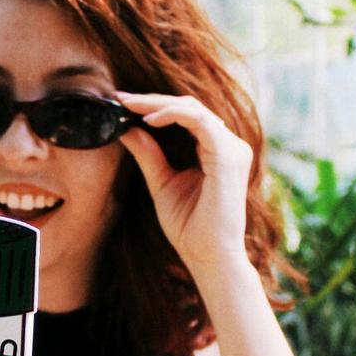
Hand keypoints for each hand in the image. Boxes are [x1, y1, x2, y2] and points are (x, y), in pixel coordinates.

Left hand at [115, 92, 252, 271]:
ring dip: (159, 103)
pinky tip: (150, 119)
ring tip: (131, 105)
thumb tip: (127, 129)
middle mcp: (230, 146)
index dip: (155, 105)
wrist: (208, 257)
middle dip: (153, 99)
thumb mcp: (161, 182)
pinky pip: (200, 122)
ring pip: (194, 108)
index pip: (187, 115)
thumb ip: (149, 154)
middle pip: (190, 106)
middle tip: (122, 98)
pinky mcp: (229, 156)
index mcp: (217, 151)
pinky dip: (174, 115)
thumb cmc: (190, 227)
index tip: (123, 103)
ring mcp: (233, 149)